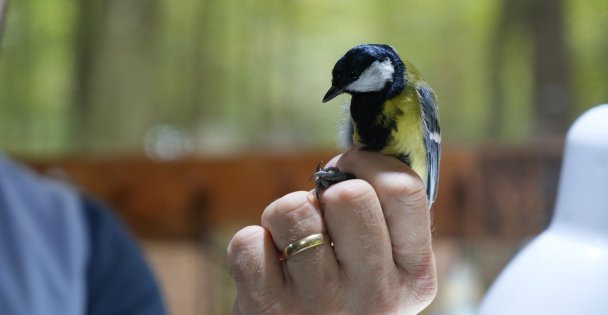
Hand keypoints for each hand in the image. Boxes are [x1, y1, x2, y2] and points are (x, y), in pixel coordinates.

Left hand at [227, 150, 436, 313]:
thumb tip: (348, 155)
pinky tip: (268, 267)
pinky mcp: (268, 312)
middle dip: (326, 193)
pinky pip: (247, 242)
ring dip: (284, 215)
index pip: (403, 189)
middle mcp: (375, 295)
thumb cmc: (345, 297)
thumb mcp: (383, 267)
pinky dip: (252, 244)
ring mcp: (320, 306)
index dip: (369, 164)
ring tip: (291, 244)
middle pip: (349, 195)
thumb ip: (381, 215)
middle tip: (321, 218)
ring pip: (292, 208)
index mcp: (414, 276)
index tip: (350, 171)